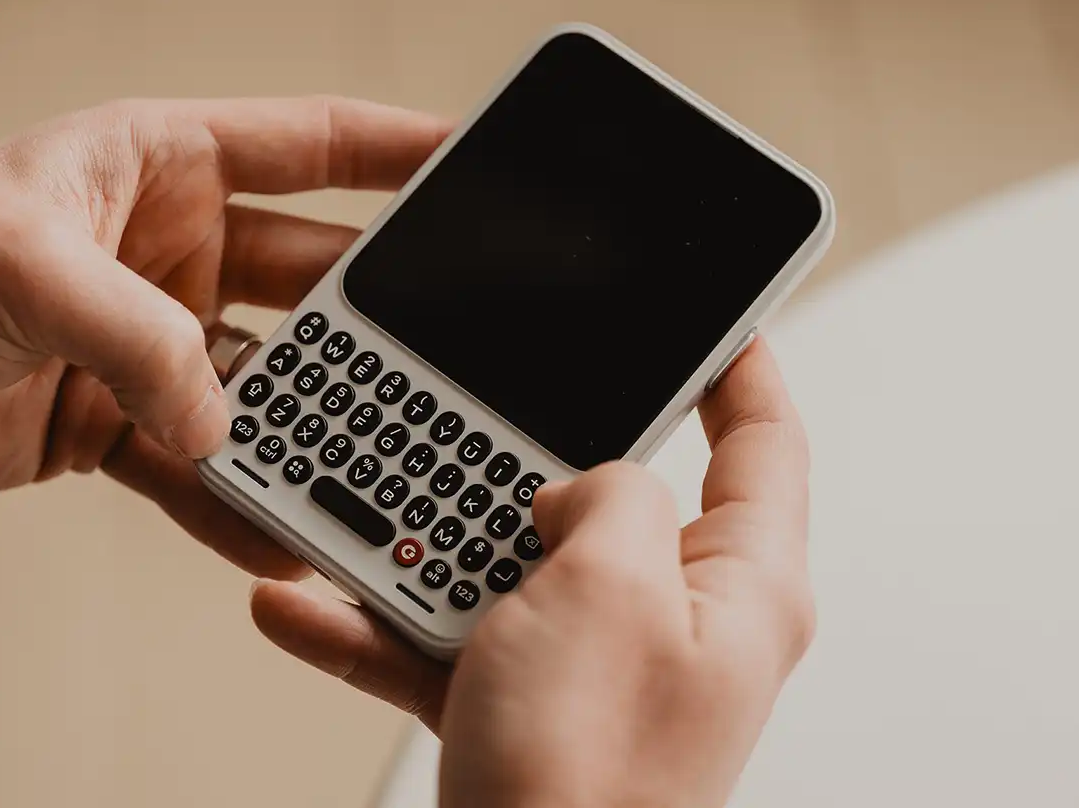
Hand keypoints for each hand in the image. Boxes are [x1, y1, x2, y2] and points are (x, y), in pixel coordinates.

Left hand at [0, 97, 447, 575]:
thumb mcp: (22, 263)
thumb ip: (139, 337)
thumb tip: (222, 421)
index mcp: (155, 165)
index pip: (307, 145)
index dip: (396, 150)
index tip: (472, 160)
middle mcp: (164, 249)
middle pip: (308, 282)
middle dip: (371, 325)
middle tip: (436, 360)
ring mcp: (142, 339)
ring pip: (262, 388)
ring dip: (307, 430)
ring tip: (360, 467)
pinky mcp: (109, 420)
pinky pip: (197, 466)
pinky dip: (235, 500)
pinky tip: (274, 527)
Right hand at [250, 339, 814, 807]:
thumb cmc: (591, 780)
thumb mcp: (610, 587)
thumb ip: (609, 495)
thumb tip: (578, 486)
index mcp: (739, 587)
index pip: (764, 445)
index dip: (741, 368)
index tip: (711, 318)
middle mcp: (676, 623)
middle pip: (613, 499)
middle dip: (530, 460)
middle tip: (478, 420)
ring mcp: (598, 667)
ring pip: (512, 567)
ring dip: (428, 547)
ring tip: (361, 523)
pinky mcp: (530, 708)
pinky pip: (452, 638)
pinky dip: (382, 625)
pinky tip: (313, 606)